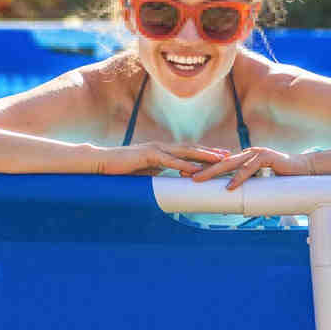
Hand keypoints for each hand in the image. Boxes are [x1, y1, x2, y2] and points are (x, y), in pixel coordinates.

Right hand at [96, 142, 230, 175]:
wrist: (102, 162)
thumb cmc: (121, 169)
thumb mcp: (144, 173)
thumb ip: (158, 174)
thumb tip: (169, 182)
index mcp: (161, 152)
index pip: (187, 152)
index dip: (204, 154)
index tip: (221, 157)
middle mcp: (161, 147)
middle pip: (191, 149)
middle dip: (210, 152)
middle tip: (228, 154)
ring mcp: (154, 150)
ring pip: (183, 152)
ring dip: (202, 155)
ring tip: (218, 159)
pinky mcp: (146, 156)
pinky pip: (168, 161)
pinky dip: (182, 165)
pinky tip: (193, 169)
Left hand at [190, 147, 312, 188]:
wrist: (304, 171)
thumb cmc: (282, 180)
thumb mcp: (260, 186)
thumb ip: (247, 191)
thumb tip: (231, 207)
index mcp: (244, 159)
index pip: (220, 164)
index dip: (204, 169)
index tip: (188, 175)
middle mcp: (247, 154)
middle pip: (220, 162)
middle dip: (202, 169)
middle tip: (186, 175)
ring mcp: (256, 154)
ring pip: (231, 163)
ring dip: (214, 172)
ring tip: (200, 179)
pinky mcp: (267, 157)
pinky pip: (250, 169)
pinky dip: (239, 178)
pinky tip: (229, 186)